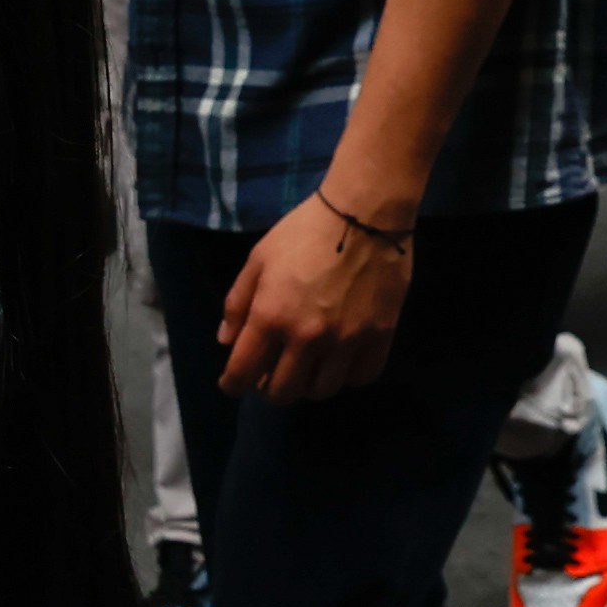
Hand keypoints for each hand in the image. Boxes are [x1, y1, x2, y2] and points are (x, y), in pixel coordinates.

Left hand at [218, 192, 414, 403]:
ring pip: (321, 391)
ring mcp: (346, 340)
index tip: (234, 384)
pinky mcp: (380, 336)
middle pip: (283, 392)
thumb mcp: (258, 259)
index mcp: (270, 317)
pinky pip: (361, 377)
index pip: (243, 373)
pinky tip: (340, 362)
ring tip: (306, 368)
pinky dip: (347, 377)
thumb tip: (226, 341)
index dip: (233, 385)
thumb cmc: (304, 232)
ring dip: (308, 385)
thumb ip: (237, 303)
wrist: (364, 214)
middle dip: (269, 389)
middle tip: (271, 375)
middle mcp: (306, 337)